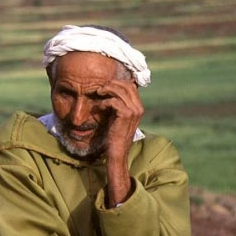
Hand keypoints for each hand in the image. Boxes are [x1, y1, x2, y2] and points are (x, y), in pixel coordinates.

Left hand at [96, 80, 143, 206]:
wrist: (117, 152)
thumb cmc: (115, 135)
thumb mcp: (118, 117)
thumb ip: (118, 104)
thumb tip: (110, 90)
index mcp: (138, 107)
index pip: (131, 86)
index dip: (117, 83)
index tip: (105, 86)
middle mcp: (139, 108)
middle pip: (126, 85)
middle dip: (111, 84)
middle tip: (99, 89)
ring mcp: (134, 111)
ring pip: (120, 91)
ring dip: (106, 91)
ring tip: (97, 94)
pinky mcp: (126, 115)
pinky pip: (114, 101)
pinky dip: (104, 102)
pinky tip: (98, 107)